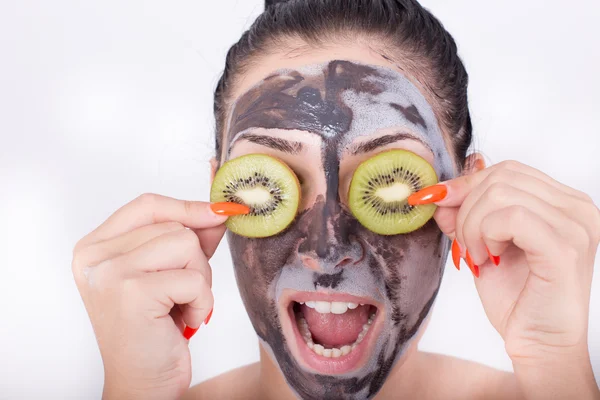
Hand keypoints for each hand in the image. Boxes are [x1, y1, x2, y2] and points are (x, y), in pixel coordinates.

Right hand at [71, 194, 244, 398]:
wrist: (143, 383)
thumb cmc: (154, 329)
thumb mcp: (169, 272)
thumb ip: (189, 237)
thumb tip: (219, 210)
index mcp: (96, 246)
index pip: (148, 205)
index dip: (187, 207)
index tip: (219, 213)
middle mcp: (94, 256)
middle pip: (174, 226)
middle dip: (196, 260)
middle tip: (182, 294)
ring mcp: (110, 273)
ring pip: (187, 245)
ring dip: (200, 280)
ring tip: (181, 306)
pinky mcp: (132, 292)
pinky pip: (194, 278)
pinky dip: (202, 302)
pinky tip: (185, 322)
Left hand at [409, 160, 599, 397]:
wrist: (538, 346)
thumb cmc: (516, 299)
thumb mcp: (481, 245)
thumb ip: (465, 215)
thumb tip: (438, 194)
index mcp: (563, 203)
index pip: (508, 170)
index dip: (467, 184)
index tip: (436, 202)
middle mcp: (578, 208)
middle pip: (502, 177)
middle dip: (467, 208)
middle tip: (464, 245)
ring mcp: (576, 226)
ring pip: (501, 194)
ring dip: (473, 226)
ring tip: (476, 256)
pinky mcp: (565, 247)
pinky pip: (510, 216)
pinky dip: (486, 234)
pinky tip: (488, 259)